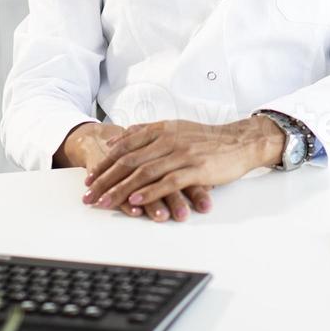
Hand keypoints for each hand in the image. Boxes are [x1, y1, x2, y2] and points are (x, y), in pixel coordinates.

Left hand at [81, 117, 285, 220]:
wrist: (240, 141)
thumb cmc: (207, 139)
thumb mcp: (176, 128)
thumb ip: (148, 132)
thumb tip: (120, 137)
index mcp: (162, 129)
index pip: (126, 147)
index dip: (106, 163)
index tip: (90, 178)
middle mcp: (169, 140)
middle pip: (129, 161)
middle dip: (106, 179)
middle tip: (89, 195)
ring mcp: (182, 154)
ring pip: (144, 173)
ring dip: (121, 189)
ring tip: (104, 202)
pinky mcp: (196, 169)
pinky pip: (168, 182)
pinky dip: (149, 193)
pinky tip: (136, 202)